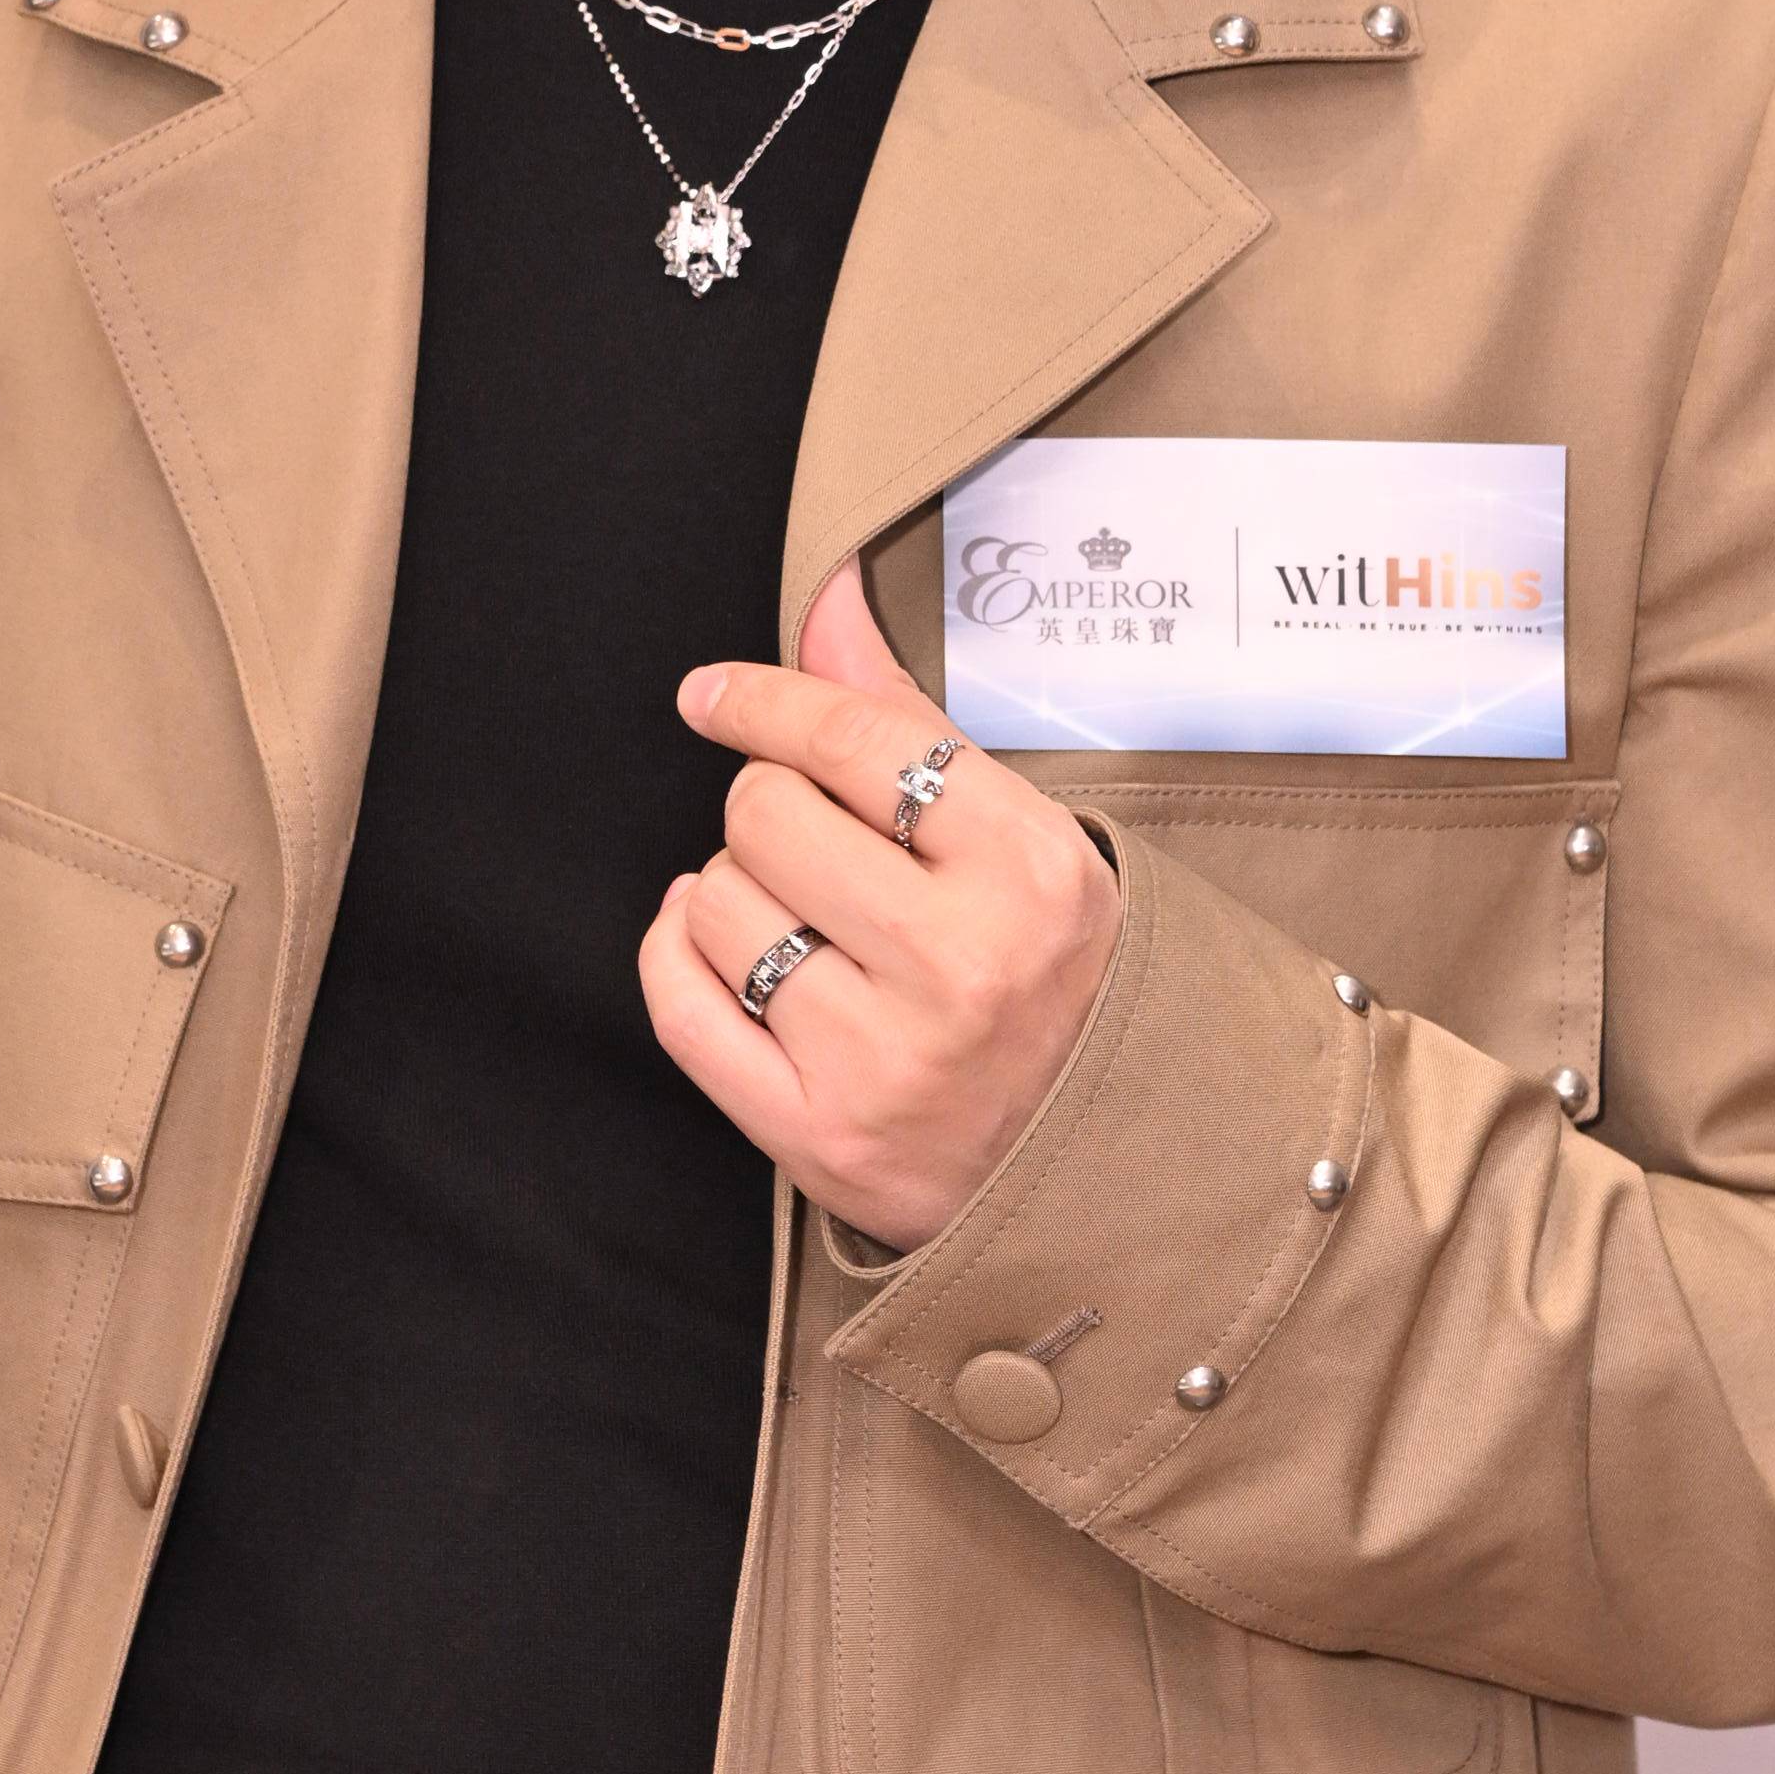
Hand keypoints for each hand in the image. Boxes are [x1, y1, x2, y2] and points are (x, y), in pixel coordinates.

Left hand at [643, 558, 1119, 1255]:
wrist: (1097, 1170)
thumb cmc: (1051, 979)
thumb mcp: (1020, 839)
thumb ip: (908, 721)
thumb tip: (824, 604)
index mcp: (1027, 871)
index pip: (853, 741)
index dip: (763, 701)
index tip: (713, 696)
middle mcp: (959, 964)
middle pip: (764, 814)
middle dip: (771, 814)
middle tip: (820, 853)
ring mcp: (883, 1058)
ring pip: (712, 901)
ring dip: (735, 894)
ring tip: (803, 921)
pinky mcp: (817, 1136)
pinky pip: (681, 1004)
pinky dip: (677, 957)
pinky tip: (721, 950)